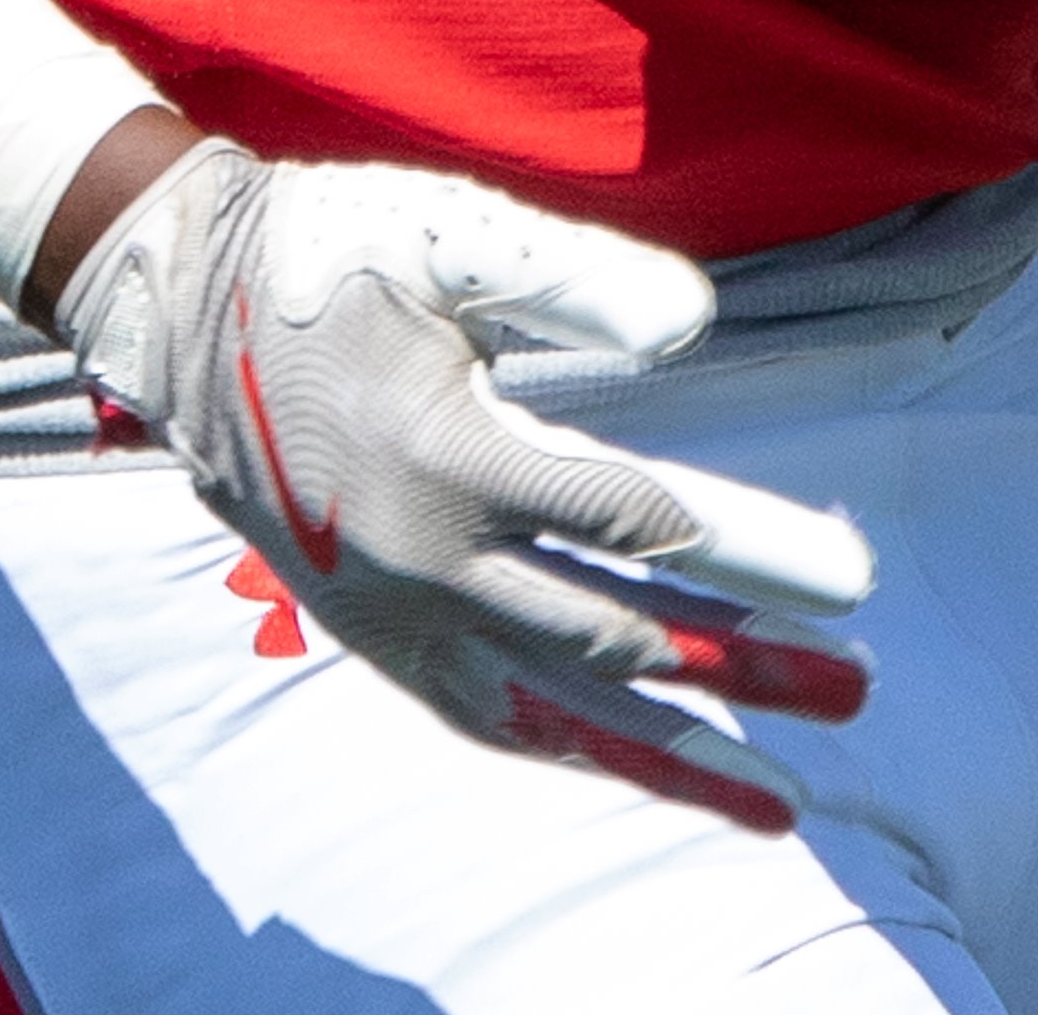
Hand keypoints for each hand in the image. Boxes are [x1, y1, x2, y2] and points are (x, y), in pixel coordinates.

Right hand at [55, 139, 874, 831]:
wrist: (182, 311)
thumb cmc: (337, 253)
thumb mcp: (457, 237)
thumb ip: (580, 281)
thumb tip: (696, 328)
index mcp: (447, 452)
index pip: (626, 521)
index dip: (742, 550)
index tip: (845, 580)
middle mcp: (420, 556)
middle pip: (612, 634)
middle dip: (744, 667)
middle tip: (856, 689)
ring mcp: (392, 611)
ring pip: (555, 707)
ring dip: (675, 752)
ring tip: (782, 800)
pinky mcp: (371, 635)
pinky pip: (485, 716)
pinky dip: (573, 749)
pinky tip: (648, 767)